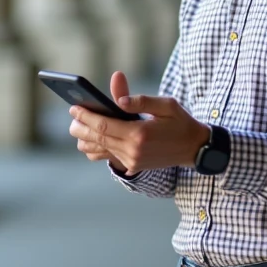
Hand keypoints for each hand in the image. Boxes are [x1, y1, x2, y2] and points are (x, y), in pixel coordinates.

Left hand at [68, 71, 210, 175]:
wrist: (194, 148)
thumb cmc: (179, 122)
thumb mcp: (165, 105)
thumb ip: (140, 100)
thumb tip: (119, 100)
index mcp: (140, 133)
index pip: (104, 125)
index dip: (86, 116)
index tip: (74, 107)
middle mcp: (133, 150)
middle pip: (97, 138)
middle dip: (81, 127)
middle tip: (72, 117)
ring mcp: (132, 161)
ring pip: (100, 150)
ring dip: (86, 139)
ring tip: (79, 127)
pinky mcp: (133, 166)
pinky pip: (108, 157)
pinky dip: (97, 148)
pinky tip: (92, 139)